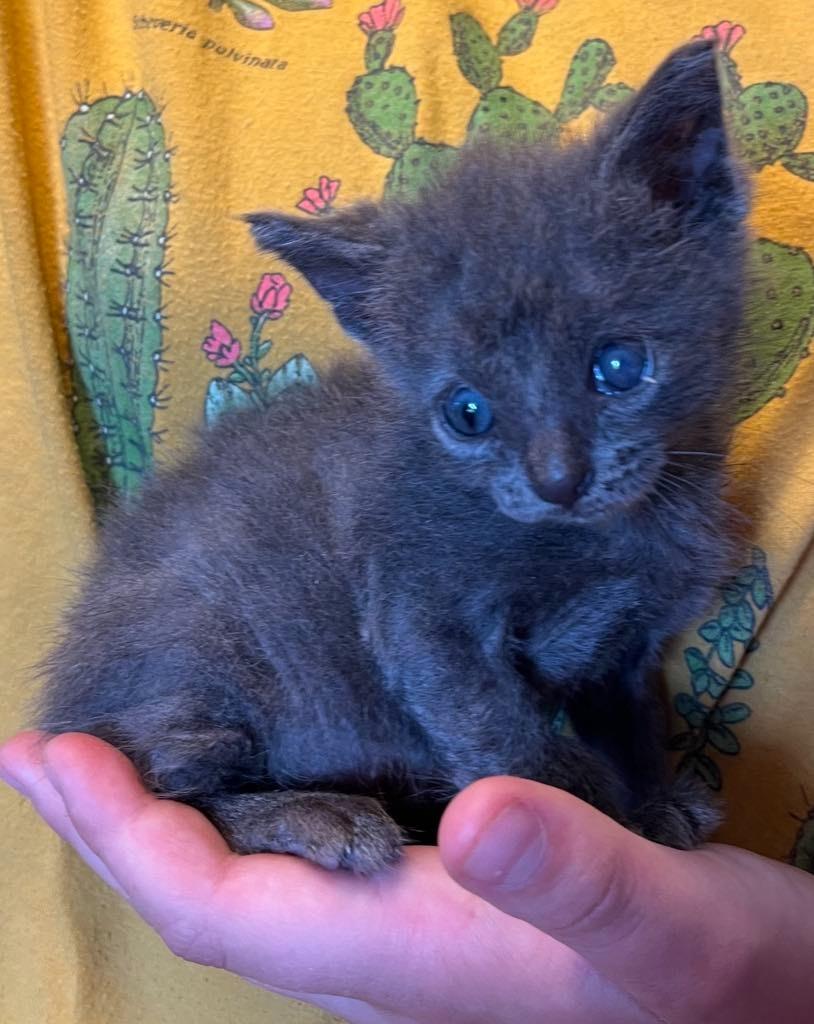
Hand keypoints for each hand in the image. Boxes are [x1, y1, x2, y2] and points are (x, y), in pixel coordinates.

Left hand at [1, 732, 811, 1023]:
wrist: (767, 1008)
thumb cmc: (728, 981)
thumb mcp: (669, 927)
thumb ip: (576, 877)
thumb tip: (471, 821)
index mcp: (408, 954)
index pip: (221, 906)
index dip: (129, 836)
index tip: (55, 755)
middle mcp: (384, 946)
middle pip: (209, 892)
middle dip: (115, 823)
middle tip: (42, 747)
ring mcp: (409, 927)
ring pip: (253, 872)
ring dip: (172, 811)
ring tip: (117, 745)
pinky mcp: (443, 897)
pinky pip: (312, 849)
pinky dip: (252, 801)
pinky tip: (250, 756)